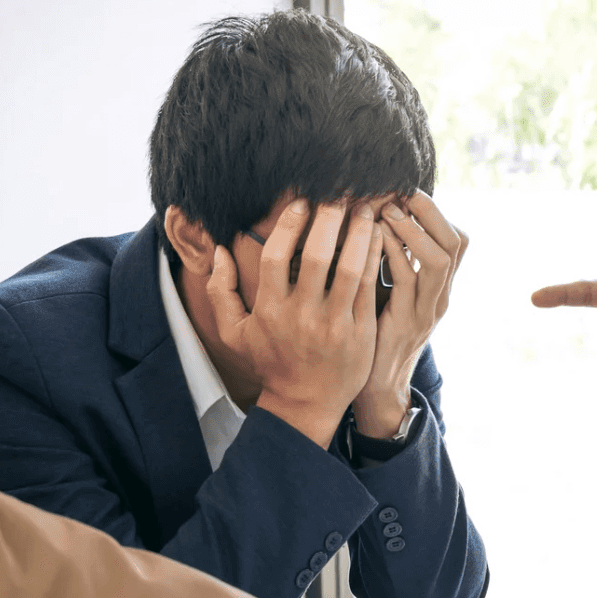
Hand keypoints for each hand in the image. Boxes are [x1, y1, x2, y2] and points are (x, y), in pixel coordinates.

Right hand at [206, 199, 382, 446]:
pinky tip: (378, 235)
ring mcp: (334, 324)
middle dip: (329, 218)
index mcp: (270, 310)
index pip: (276, 257)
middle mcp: (302, 316)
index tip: (302, 202)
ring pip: (350, 268)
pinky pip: (369, 286)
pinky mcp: (360, 331)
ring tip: (365, 208)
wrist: (305, 403)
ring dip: (358, 232)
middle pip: (317, 256)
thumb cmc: (270, 362)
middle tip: (340, 194)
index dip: (289, 224)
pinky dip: (374, 257)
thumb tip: (218, 251)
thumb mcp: (234, 334)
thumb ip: (220, 292)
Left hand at [352, 191, 467, 437]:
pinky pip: (407, 282)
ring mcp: (427, 311)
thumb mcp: (391, 292)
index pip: (458, 239)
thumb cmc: (376, 333)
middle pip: (457, 242)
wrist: (376, 386)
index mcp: (440, 286)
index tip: (407, 192)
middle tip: (403, 193)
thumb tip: (378, 220)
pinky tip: (374, 239)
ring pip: (440, 260)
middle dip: (431, 212)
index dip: (436, 212)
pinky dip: (393, 254)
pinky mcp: (406, 323)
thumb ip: (393, 263)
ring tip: (389, 211)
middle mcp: (441, 296)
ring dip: (413, 230)